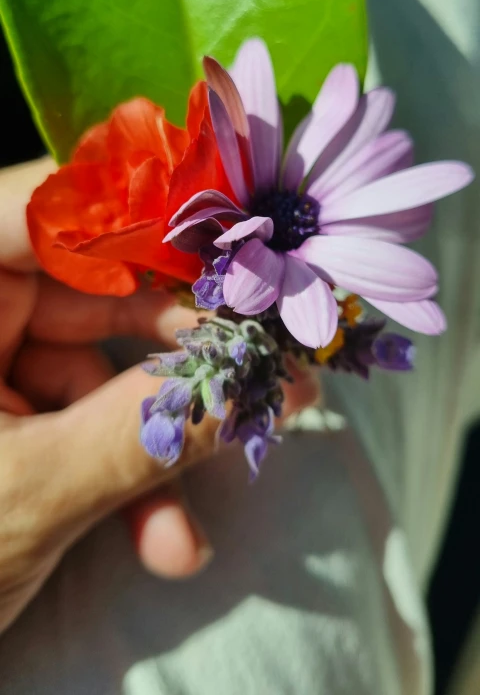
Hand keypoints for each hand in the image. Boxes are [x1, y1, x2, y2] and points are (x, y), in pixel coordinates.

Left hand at [0, 158, 319, 634]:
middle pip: (87, 281)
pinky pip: (76, 411)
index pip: (45, 206)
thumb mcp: (28, 496)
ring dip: (152, 431)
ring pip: (93, 358)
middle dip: (173, 347)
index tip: (238, 248)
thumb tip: (260, 382)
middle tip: (250, 372)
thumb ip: (147, 429)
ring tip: (197, 497)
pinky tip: (156, 537)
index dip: (147, 212)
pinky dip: (119, 467)